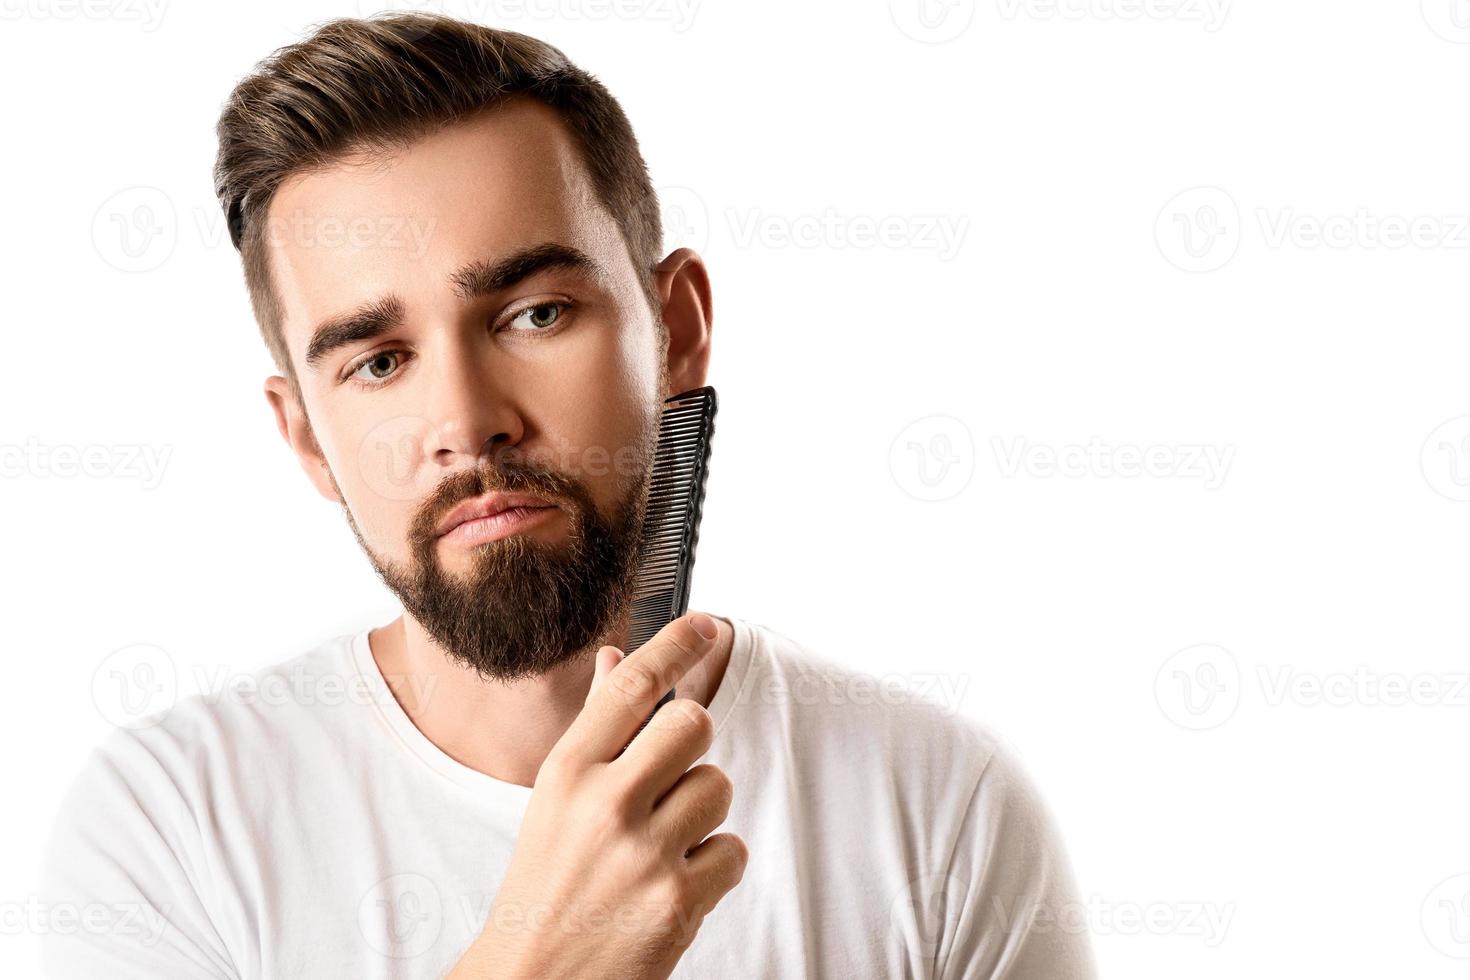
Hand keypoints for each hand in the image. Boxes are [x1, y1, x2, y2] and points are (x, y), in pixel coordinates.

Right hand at [451, 612, 748, 979]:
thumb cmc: (546, 887)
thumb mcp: (554, 800)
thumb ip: (595, 730)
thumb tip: (617, 658)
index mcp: (567, 772)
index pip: (631, 684)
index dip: (676, 643)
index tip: (707, 623)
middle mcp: (605, 803)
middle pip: (693, 724)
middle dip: (693, 745)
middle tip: (671, 776)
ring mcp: (645, 851)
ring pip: (718, 787)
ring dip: (702, 812)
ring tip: (664, 844)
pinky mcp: (680, 899)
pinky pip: (732, 849)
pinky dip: (714, 867)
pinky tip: (674, 883)